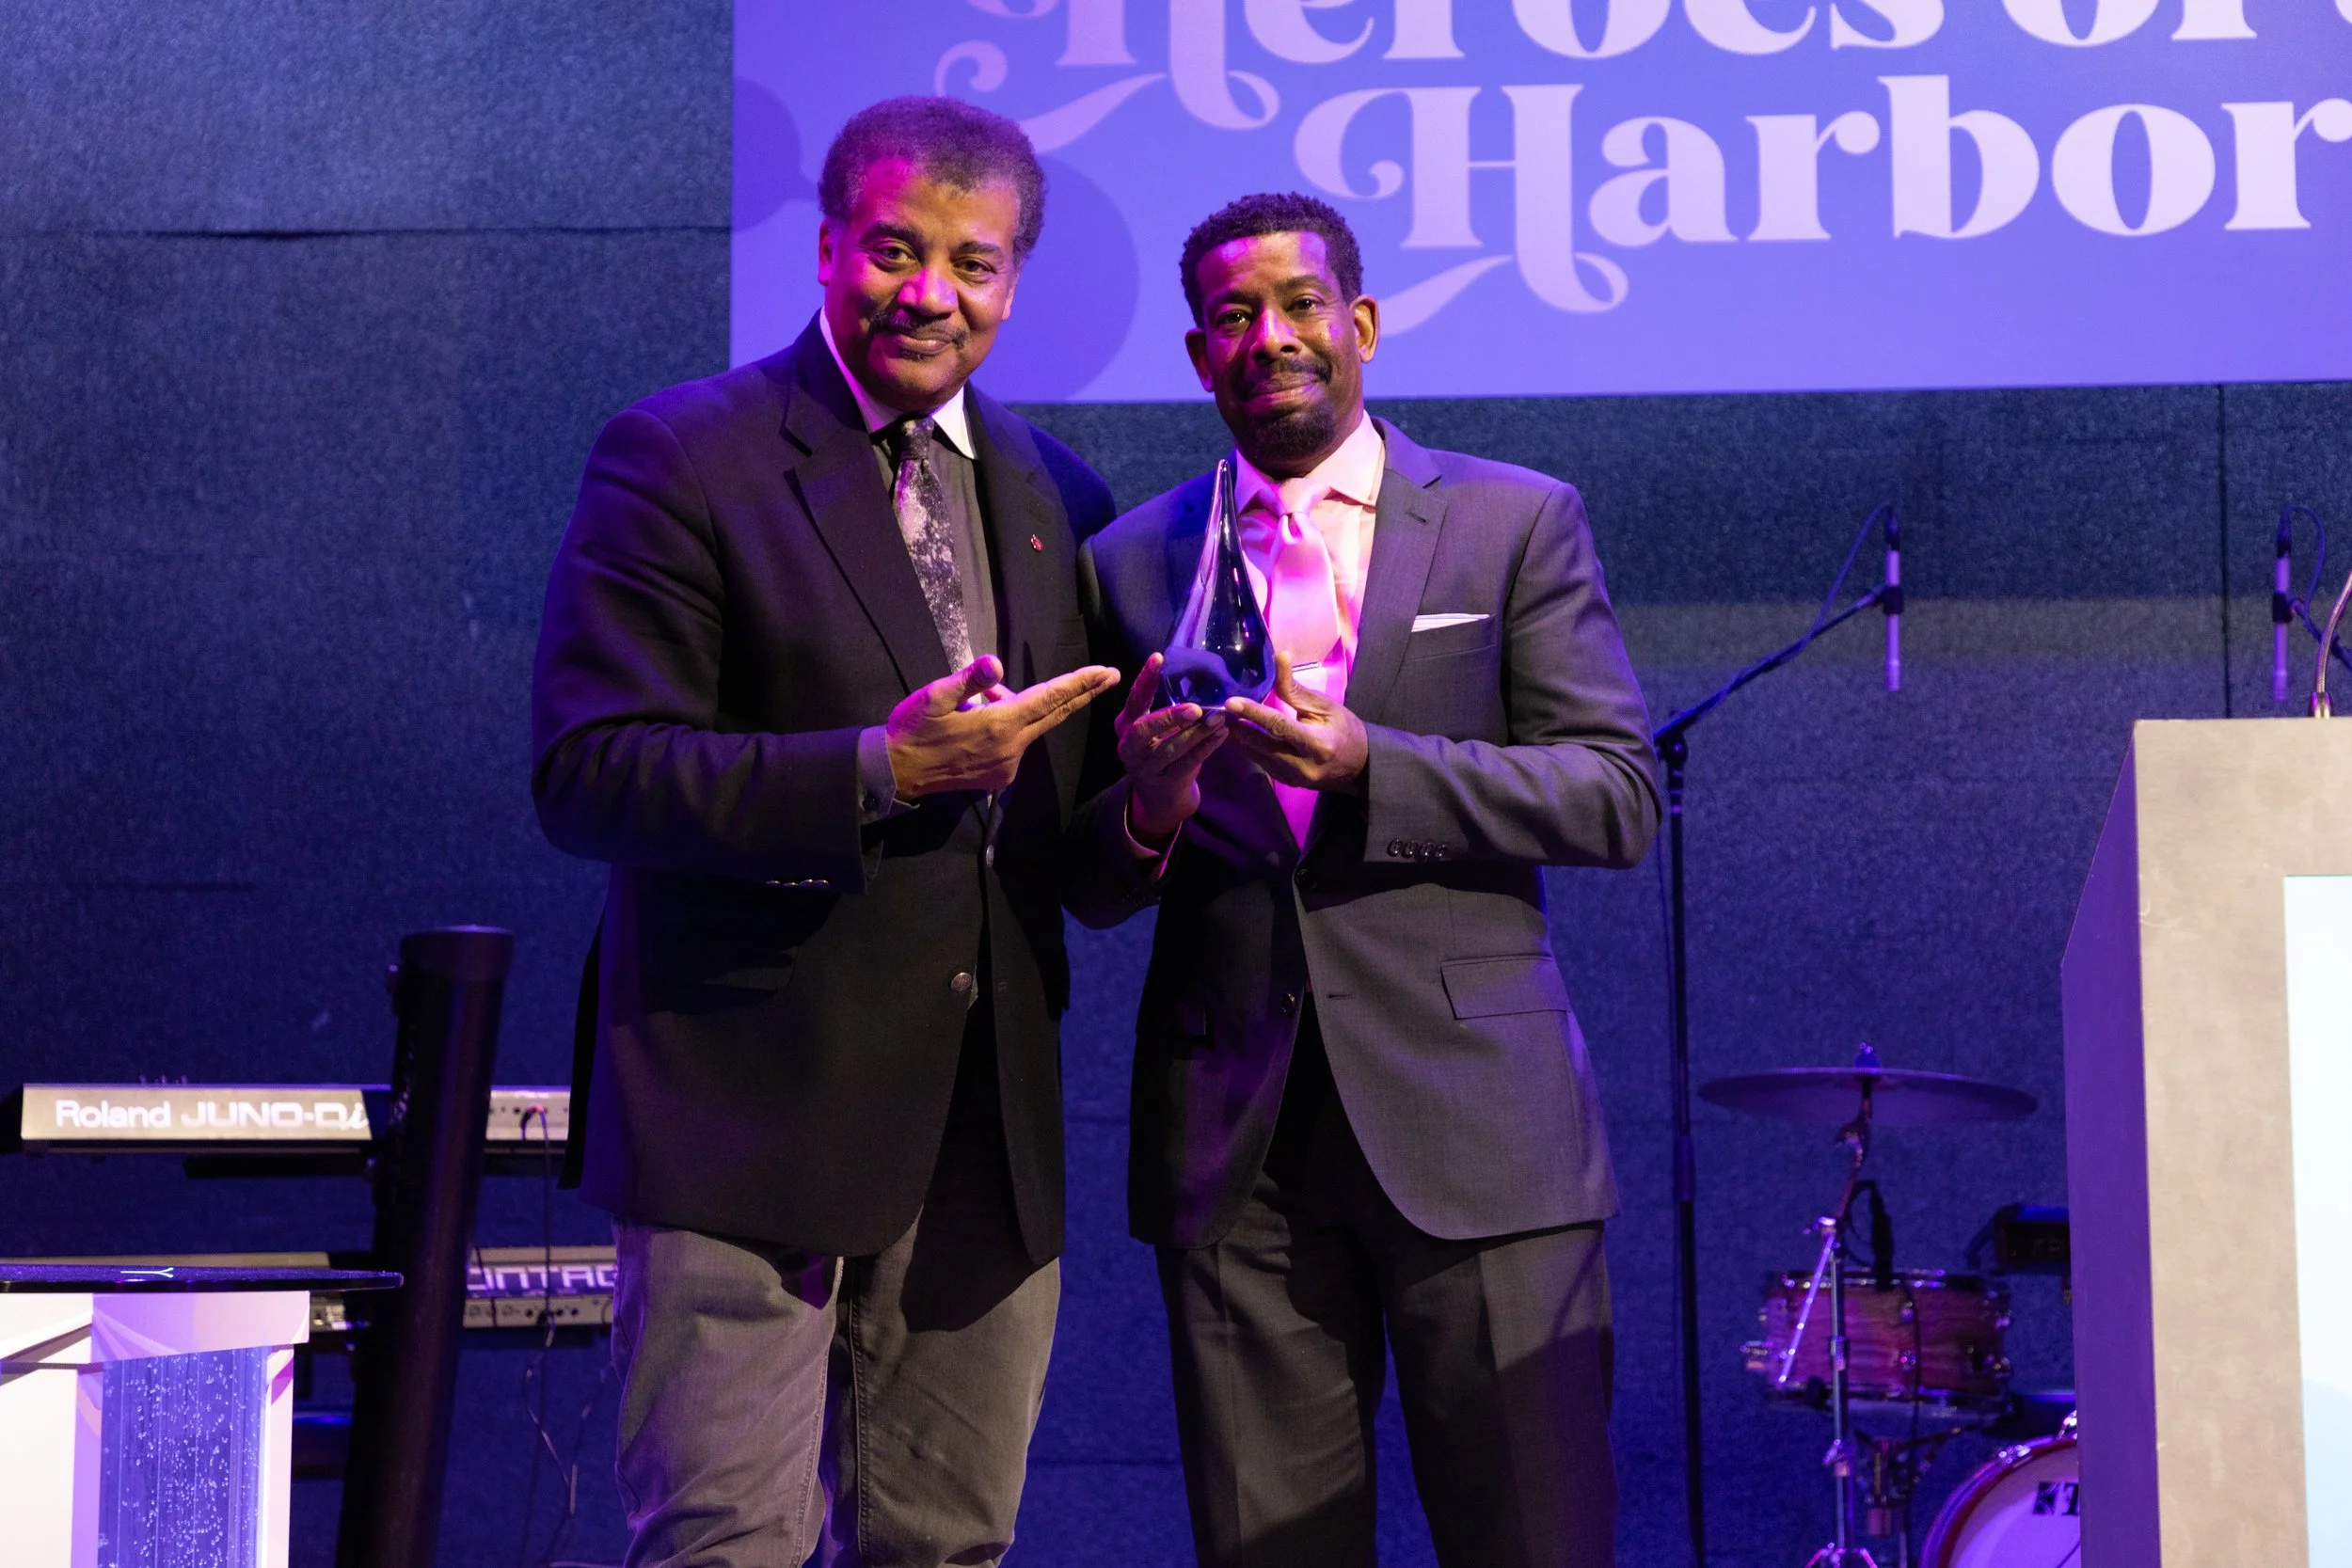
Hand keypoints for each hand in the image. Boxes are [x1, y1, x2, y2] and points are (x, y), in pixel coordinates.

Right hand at [886, 656, 1117, 798]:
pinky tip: (980, 719)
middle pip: (1054, 714)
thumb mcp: (934, 696)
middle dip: (1082, 693)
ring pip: (1029, 726)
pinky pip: (1016, 743)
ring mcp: (1007, 766)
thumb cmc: (914, 729)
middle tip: (1110, 675)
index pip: (1049, 698)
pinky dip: (1010, 726)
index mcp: (1000, 725)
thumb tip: (994, 664)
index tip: (1107, 672)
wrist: (897, 772)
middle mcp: (1012, 748)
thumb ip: (968, 679)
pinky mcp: (999, 777)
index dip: (1079, 683)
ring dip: (1021, 707)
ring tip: (983, 697)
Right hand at [1114, 652, 1227, 842]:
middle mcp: (1129, 745)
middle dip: (1169, 716)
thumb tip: (1198, 671)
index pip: (1134, 698)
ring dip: (1196, 733)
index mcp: (1126, 724)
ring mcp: (1145, 767)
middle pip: (1143, 729)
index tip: (1159, 658)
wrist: (1160, 795)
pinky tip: (1221, 735)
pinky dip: (1205, 748)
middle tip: (1195, 708)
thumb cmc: (1160, 749)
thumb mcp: (1155, 727)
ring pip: (1169, 749)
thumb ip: (1165, 705)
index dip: (1145, 679)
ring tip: (1218, 718)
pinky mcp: (1163, 782)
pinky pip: (1186, 763)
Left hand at [1223, 652, 1367, 790]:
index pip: (1278, 726)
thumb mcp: (1324, 705)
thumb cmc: (1344, 729)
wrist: (1358, 765)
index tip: (1230, 702)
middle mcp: (1302, 765)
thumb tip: (1280, 656)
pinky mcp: (1286, 782)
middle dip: (1236, 726)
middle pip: (1260, 744)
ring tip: (1220, 718)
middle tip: (1215, 710)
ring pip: (1256, 755)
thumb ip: (1295, 688)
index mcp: (1317, 744)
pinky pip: (1261, 761)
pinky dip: (1249, 746)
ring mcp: (1292, 778)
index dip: (1253, 713)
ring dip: (1238, 737)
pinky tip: (1238, 732)